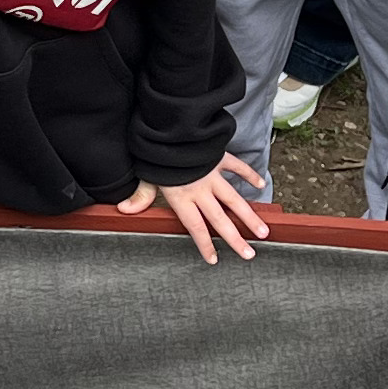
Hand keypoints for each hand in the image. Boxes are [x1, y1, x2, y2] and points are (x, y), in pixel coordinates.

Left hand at [119, 156, 273, 262]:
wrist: (171, 128)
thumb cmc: (158, 155)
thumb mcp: (147, 177)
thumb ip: (142, 197)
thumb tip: (124, 211)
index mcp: (182, 198)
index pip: (196, 227)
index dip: (205, 245)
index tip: (214, 260)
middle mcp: (201, 190)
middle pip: (220, 219)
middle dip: (235, 239)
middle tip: (249, 254)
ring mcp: (213, 175)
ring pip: (234, 200)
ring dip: (249, 216)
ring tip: (263, 231)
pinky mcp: (220, 158)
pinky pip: (237, 168)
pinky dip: (249, 175)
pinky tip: (260, 185)